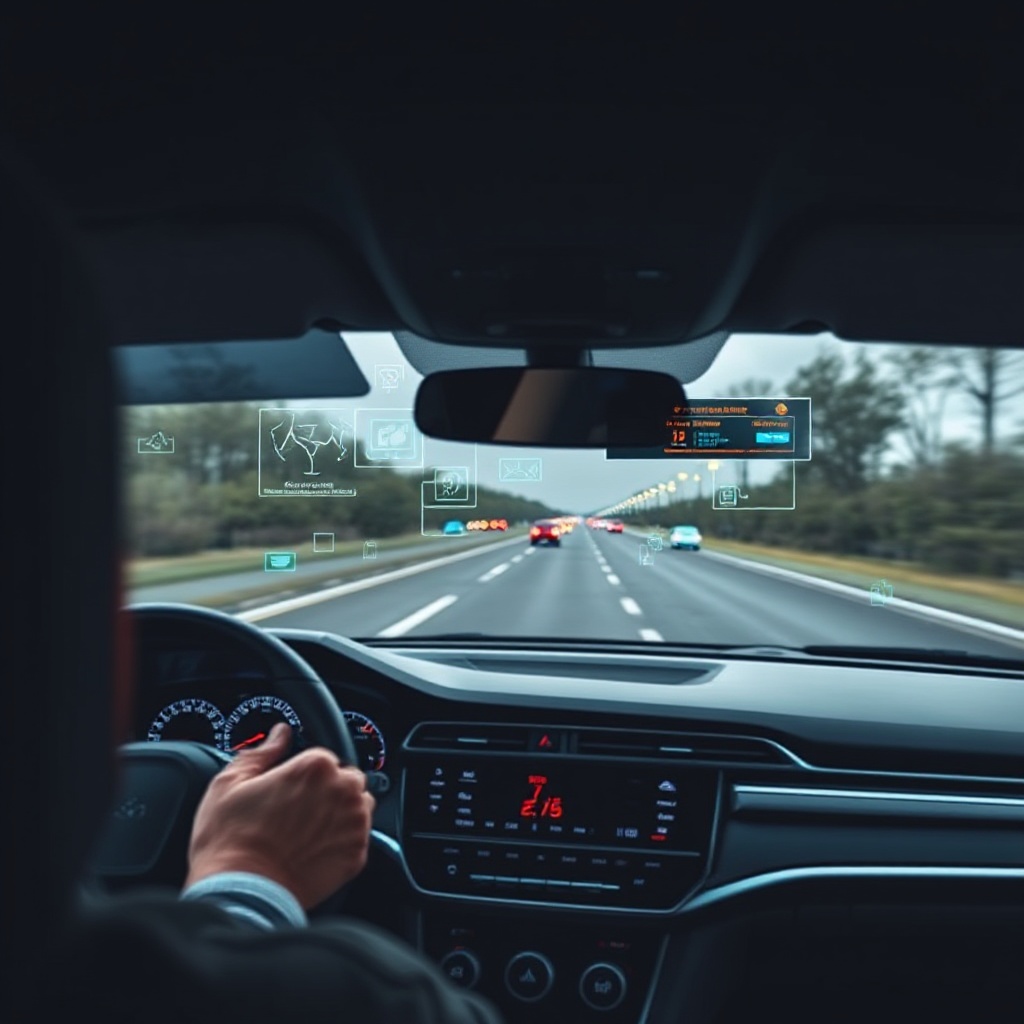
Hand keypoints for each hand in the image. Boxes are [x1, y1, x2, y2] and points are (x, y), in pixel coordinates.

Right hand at [185, 723, 374, 908]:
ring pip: (358, 806)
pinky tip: (315, 850)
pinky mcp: (358, 854)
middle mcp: (343, 790)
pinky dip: (343, 841)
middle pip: (347, 779)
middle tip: (297, 811)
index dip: (304, 773)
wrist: (241, 891)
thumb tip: (280, 733)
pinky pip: (358, 837)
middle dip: (328, 789)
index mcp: (316, 766)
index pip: (324, 757)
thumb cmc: (230, 839)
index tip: (289, 789)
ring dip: (340, 813)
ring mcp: (354, 823)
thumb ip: (263, 751)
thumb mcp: (231, 782)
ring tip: (307, 831)